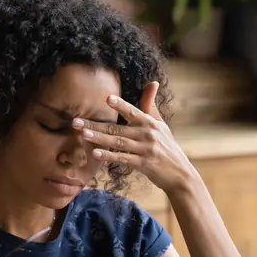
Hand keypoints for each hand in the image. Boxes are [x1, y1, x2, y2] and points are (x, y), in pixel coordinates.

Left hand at [72, 81, 195, 192]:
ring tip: (82, 134)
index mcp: (150, 123)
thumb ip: (150, 105)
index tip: (106, 98)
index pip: (133, 111)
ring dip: (99, 138)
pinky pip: (123, 159)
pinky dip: (109, 156)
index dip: (120, 105)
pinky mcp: (143, 164)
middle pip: (117, 128)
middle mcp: (148, 134)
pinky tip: (95, 153)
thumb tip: (153, 82)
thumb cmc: (167, 147)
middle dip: (95, 124)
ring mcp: (145, 150)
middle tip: (75, 121)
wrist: (180, 173)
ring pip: (118, 142)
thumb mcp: (161, 124)